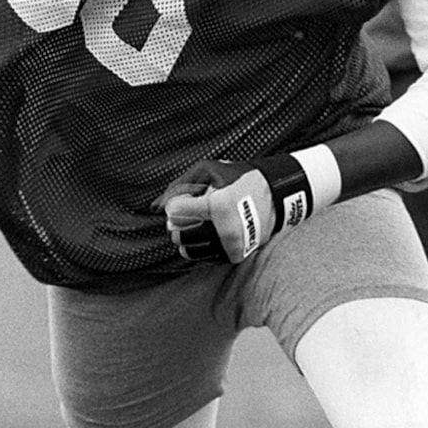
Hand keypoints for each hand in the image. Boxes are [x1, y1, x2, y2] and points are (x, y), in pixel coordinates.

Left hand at [155, 159, 274, 262]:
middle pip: (178, 234)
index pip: (174, 212)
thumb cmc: (238, 178)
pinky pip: (203, 257)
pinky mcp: (234, 255)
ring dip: (184, 237)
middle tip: (182, 214)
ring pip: (189, 250)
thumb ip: (177, 186)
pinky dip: (198, 246)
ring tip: (193, 224)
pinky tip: (204, 232)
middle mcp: (225, 230)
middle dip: (174, 223)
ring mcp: (230, 245)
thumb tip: (154, 207)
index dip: (172, 205)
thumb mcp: (207, 170)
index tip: (180, 201)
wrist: (274, 195)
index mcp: (218, 206)